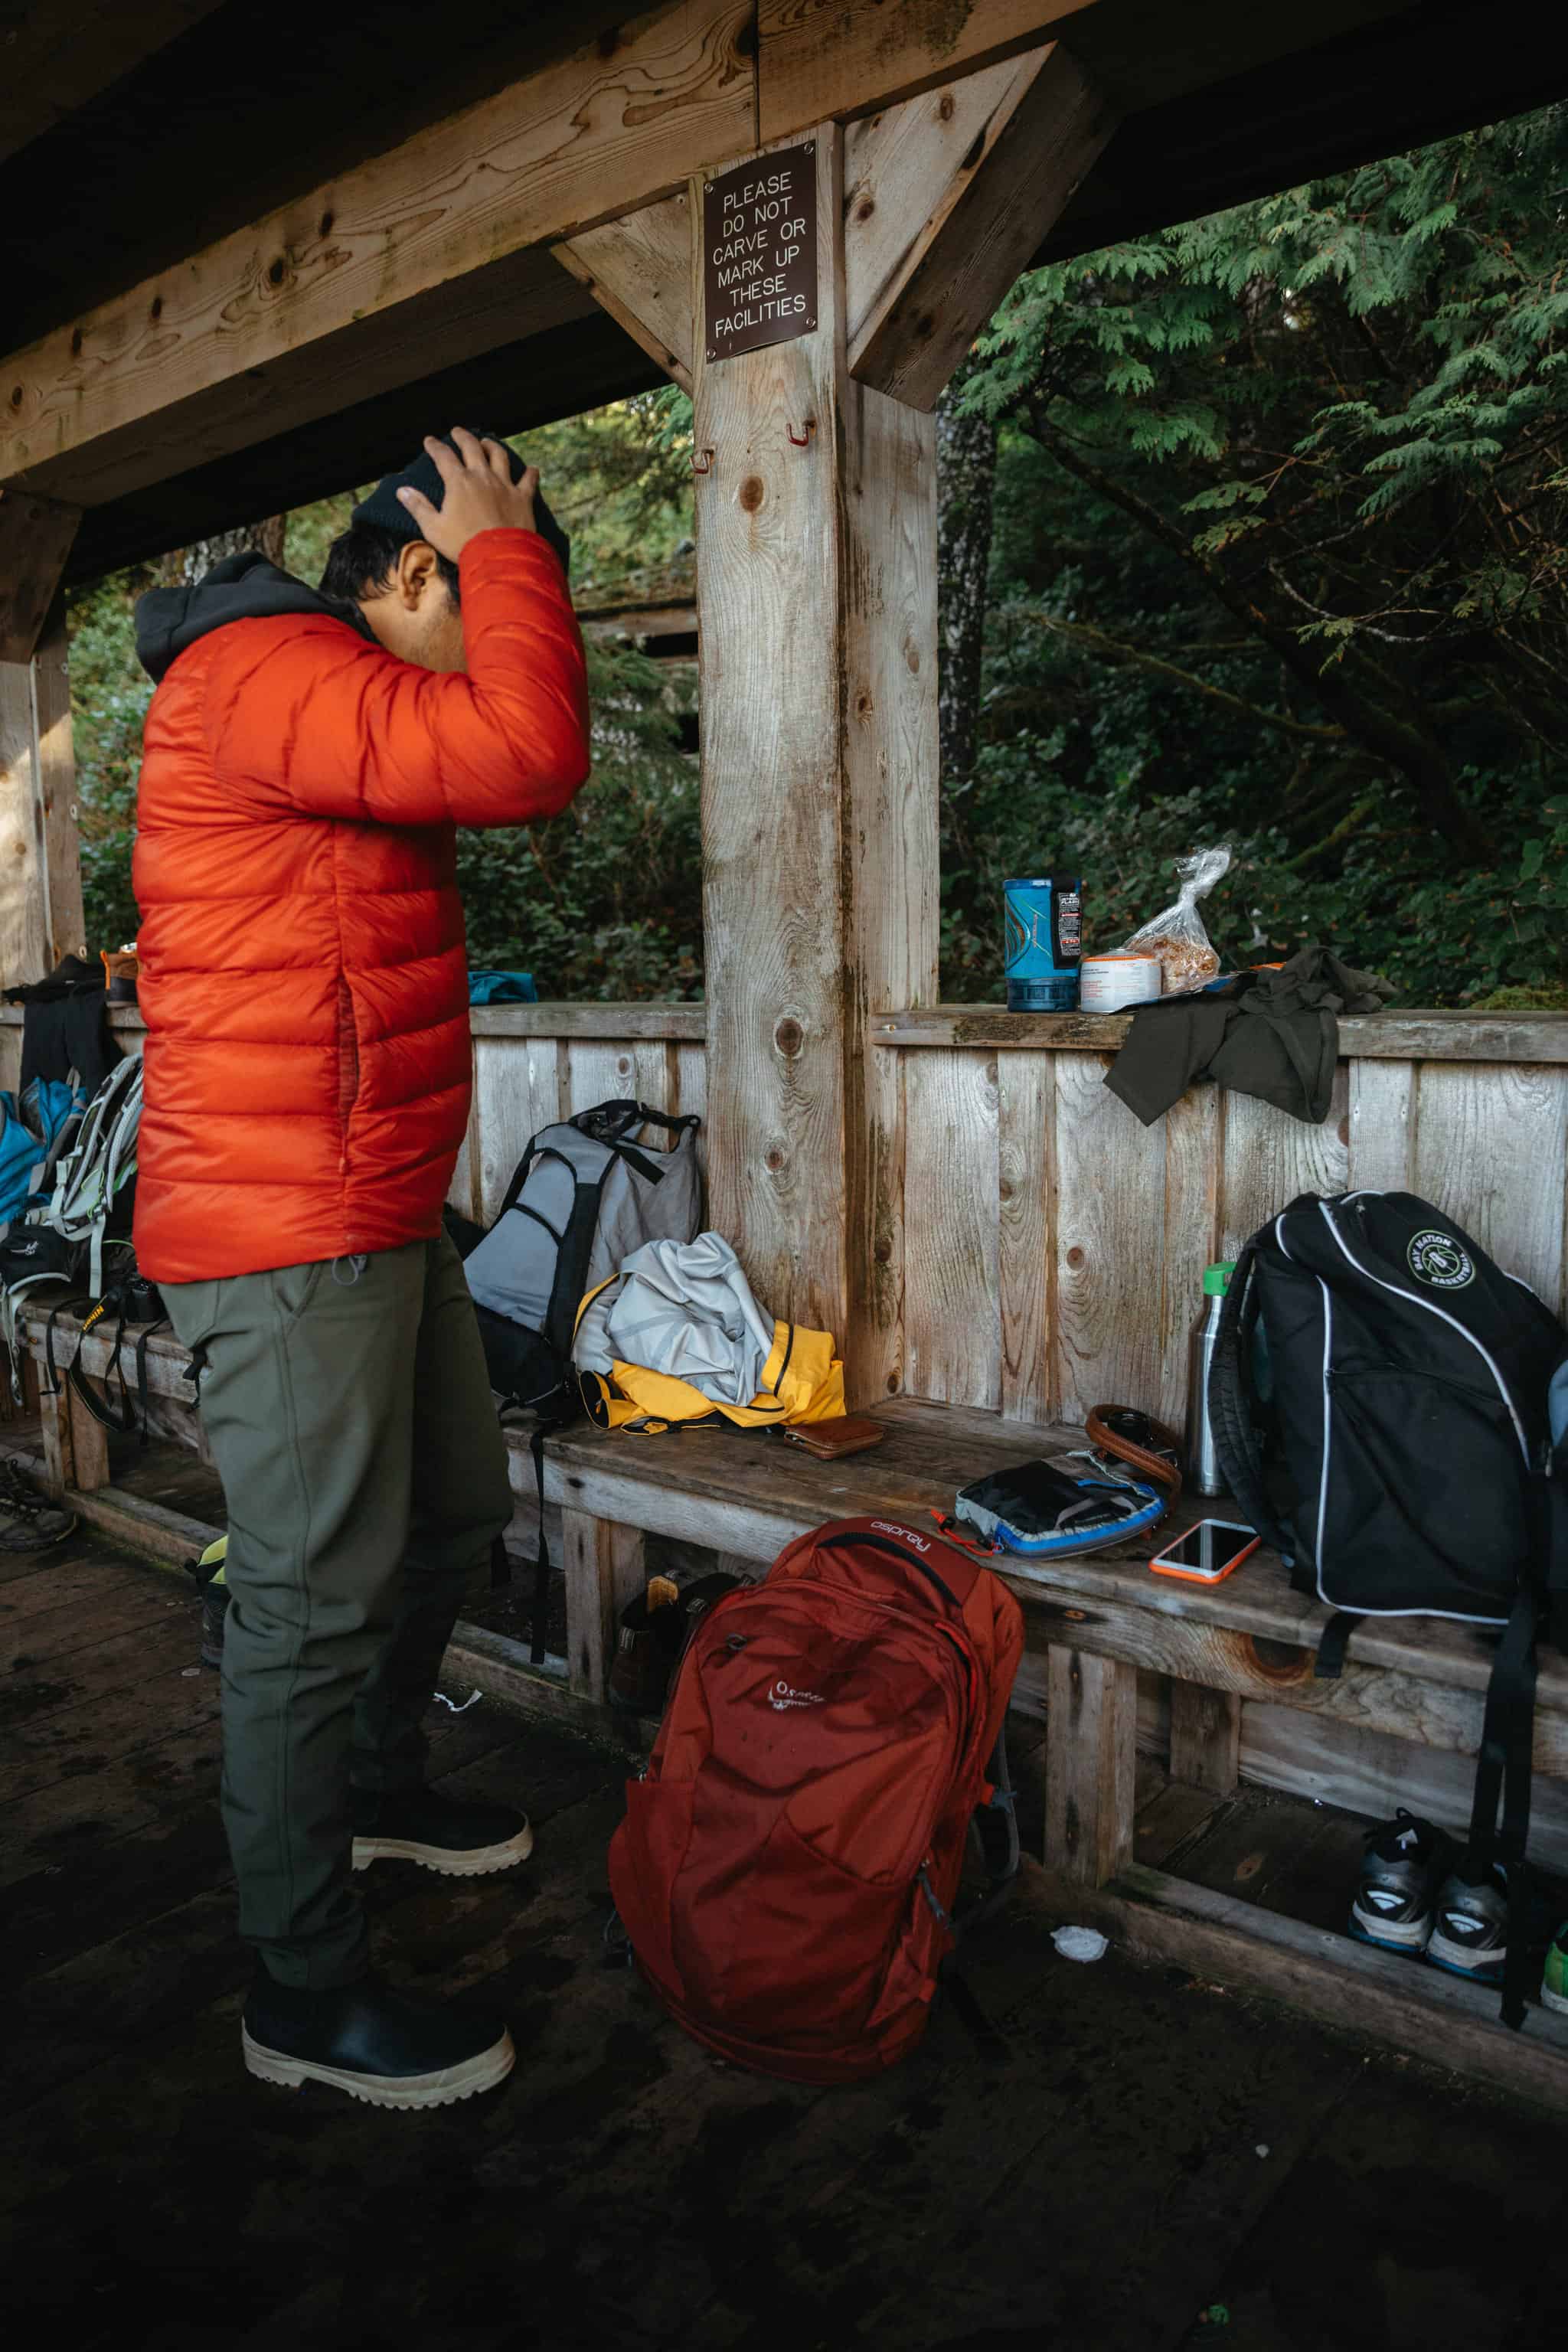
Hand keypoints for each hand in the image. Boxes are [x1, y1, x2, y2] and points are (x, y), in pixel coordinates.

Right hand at [396, 429, 538, 561]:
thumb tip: (402, 490)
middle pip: (472, 448)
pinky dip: (531, 474)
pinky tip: (533, 469)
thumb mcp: (433, 528)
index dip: (435, 447)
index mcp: (458, 482)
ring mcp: (504, 485)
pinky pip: (529, 481)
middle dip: (462, 437)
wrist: (499, 557)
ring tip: (487, 442)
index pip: (443, 456)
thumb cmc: (463, 544)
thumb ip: (418, 506)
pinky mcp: (523, 498)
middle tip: (457, 431)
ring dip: (492, 447)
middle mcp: (482, 477)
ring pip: (499, 456)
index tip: (430, 441)